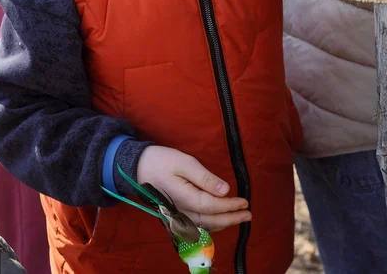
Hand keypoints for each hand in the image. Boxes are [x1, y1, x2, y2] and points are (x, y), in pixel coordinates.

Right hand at [135, 145, 250, 231]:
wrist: (138, 168)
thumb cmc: (162, 161)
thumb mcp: (185, 163)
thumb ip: (205, 178)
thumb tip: (225, 190)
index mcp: (184, 197)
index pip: (212, 206)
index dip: (229, 206)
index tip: (244, 201)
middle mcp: (181, 210)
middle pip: (210, 220)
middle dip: (231, 219)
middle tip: (248, 214)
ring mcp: (177, 214)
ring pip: (203, 226)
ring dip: (223, 223)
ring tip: (238, 218)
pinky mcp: (176, 214)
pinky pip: (196, 225)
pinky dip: (211, 225)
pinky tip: (220, 221)